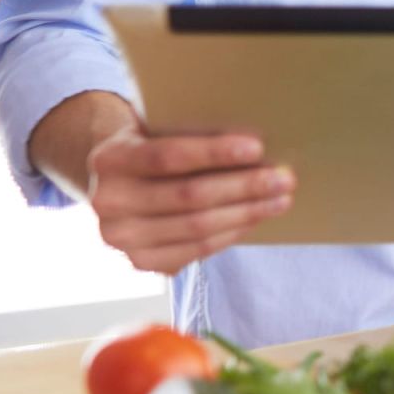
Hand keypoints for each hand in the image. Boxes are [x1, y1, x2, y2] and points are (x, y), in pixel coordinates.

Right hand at [86, 126, 294, 273]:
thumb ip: (186, 134)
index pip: (167, 156)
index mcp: (110, 160)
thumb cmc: (149, 148)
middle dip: (244, 187)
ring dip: (247, 212)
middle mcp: (108, 202)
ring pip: (198, 227)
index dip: (214, 153)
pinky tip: (254, 218)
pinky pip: (198, 250)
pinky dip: (232, 232)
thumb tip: (254, 145)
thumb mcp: (154, 131)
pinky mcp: (141, 262)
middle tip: (284, 178)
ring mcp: (122, 238)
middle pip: (190, 196)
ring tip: (280, 199)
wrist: (113, 184)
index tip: (256, 147)